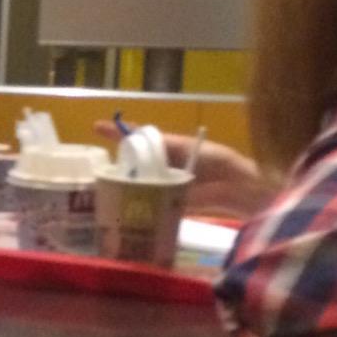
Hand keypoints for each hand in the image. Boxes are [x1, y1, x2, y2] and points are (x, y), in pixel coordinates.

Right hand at [93, 119, 274, 218]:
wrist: (240, 187)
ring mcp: (169, 185)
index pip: (139, 137)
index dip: (119, 132)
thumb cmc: (218, 160)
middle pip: (136, 163)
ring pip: (142, 183)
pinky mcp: (174, 204)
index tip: (96, 127)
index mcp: (169, 147)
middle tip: (98, 171)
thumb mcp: (189, 147)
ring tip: (106, 190)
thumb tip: (136, 138)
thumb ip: (166, 145)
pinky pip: (154, 203)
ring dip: (128, 187)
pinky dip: (142, 206)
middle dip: (119, 165)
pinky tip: (127, 209)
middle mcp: (165, 165)